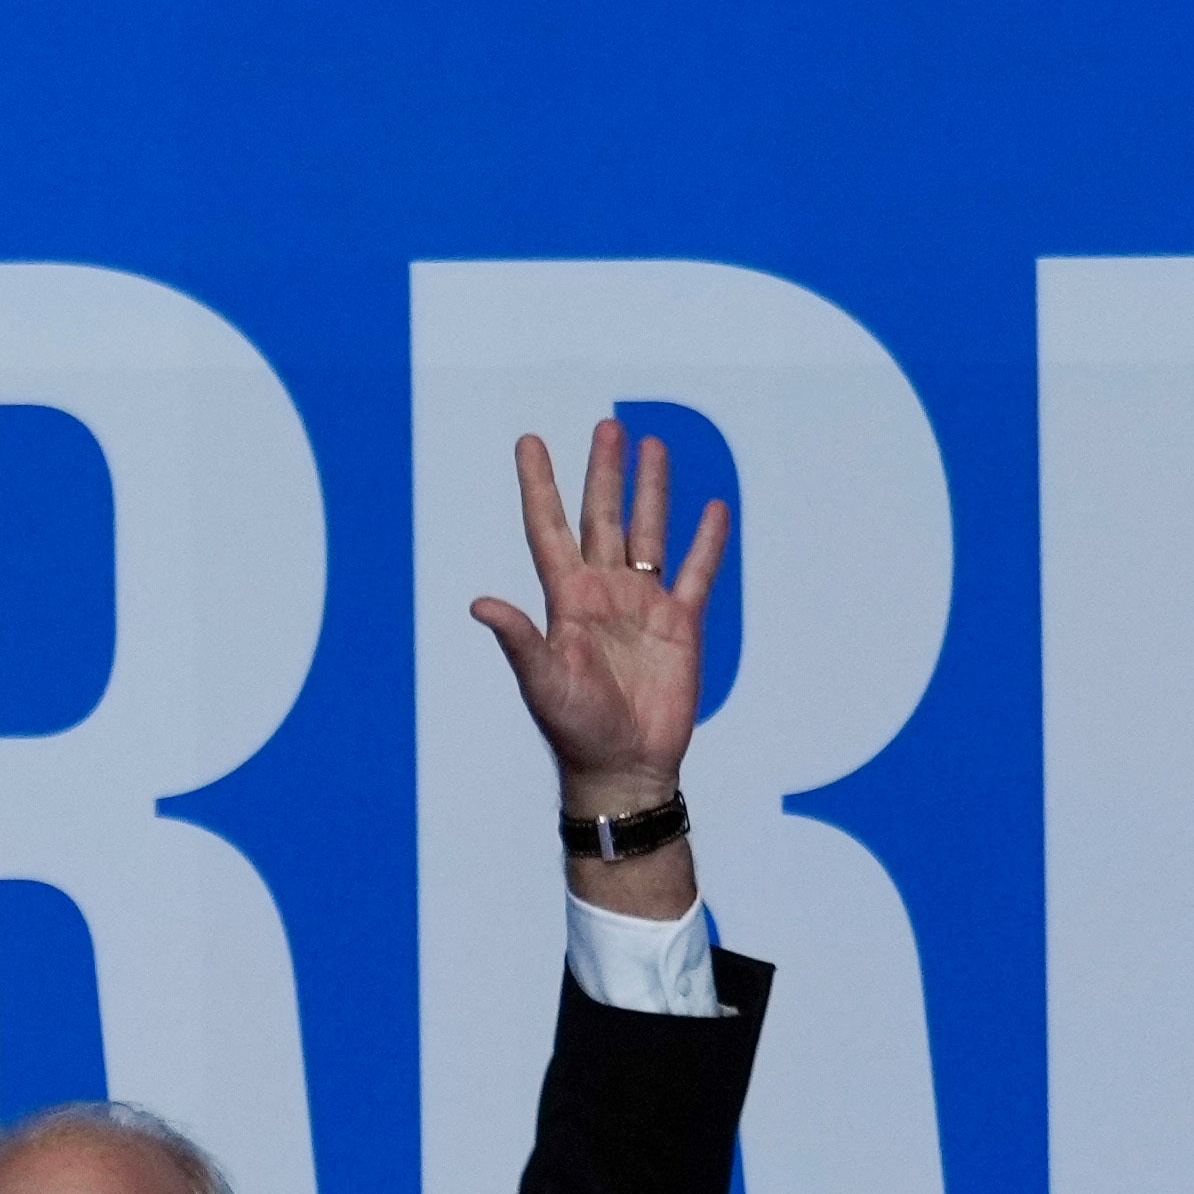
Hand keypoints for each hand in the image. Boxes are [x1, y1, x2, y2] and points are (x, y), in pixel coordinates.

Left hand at [472, 412, 727, 863]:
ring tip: (654, 446)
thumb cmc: (576, 729)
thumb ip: (518, 639)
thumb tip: (479, 604)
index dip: (539, 484)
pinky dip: (707, 542)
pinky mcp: (680, 625)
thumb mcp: (543, 682)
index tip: (529, 441)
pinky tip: (714, 509)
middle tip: (608, 426)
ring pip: (648, 533)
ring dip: (651, 491)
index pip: (548, 528)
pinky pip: (695, 573)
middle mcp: (603, 593)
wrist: (624, 767)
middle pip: (602, 517)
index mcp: (566, 599)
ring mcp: (642, 606)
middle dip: (604, 472)